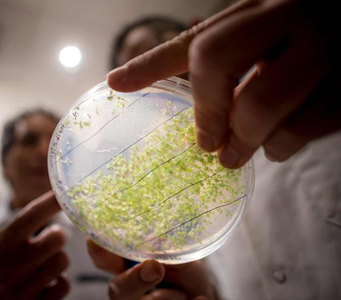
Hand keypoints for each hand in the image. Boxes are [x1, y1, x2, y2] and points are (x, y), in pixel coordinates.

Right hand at [0, 179, 69, 299]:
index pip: (31, 216)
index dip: (51, 201)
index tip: (66, 192)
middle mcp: (12, 266)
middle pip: (57, 238)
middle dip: (57, 236)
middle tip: (50, 238)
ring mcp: (23, 288)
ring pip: (62, 261)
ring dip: (58, 260)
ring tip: (44, 262)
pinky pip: (63, 286)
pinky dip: (59, 282)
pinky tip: (45, 281)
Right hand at [87, 240, 214, 299]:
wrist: (201, 295)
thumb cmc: (185, 273)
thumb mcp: (180, 258)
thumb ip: (167, 250)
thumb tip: (158, 239)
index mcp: (126, 267)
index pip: (104, 260)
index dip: (98, 251)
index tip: (95, 240)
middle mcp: (127, 289)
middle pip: (117, 289)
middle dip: (134, 279)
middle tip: (155, 268)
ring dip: (167, 296)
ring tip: (183, 291)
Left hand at [107, 0, 339, 167]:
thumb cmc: (295, 41)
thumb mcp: (250, 38)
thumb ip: (202, 55)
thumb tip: (126, 79)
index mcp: (256, 8)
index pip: (196, 40)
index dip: (150, 65)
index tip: (117, 85)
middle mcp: (288, 17)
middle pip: (218, 60)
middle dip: (208, 113)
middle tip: (208, 146)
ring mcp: (323, 50)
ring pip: (262, 107)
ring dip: (247, 141)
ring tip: (239, 150)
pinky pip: (301, 130)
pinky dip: (280, 147)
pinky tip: (276, 143)